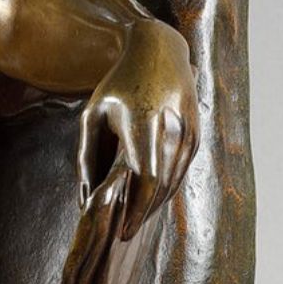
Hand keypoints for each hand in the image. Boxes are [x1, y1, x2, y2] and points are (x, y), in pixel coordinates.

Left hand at [77, 18, 199, 238]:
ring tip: (131, 221)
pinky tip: (148, 201)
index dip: (137, 210)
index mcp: (145, 122)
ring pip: (174, 183)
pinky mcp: (197, 135)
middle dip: (142, 214)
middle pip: (161, 187)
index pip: (147, 178)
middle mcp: (173, 128)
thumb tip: (85, 199)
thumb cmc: (117, 86)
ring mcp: (190, 132)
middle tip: (120, 232)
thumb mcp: (92, 116)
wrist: (158, 51)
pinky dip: (165, 189)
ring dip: (153, 205)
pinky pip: (181, 172)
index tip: (122, 232)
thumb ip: (85, 158)